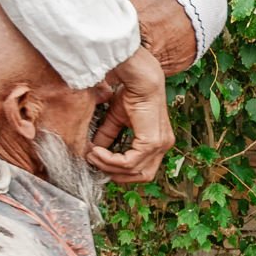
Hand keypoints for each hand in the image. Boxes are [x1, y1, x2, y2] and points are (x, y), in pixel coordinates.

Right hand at [87, 46, 174, 182]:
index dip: (119, 170)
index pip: (142, 169)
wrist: (138, 79)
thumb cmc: (129, 93)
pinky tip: (97, 151)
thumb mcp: (115, 120)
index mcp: (157, 142)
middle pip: (141, 176)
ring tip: (92, 154)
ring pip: (133, 171)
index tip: (98, 160)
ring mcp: (160, 145)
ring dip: (108, 166)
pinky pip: (129, 162)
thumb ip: (107, 137)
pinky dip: (110, 160)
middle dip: (115, 174)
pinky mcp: (152, 142)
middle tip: (94, 163)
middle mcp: (163, 146)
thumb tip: (93, 152)